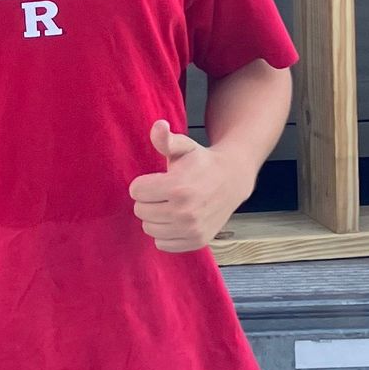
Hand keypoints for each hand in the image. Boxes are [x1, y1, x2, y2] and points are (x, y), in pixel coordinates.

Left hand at [130, 122, 248, 254]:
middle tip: (164, 192)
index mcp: (178, 187)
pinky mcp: (197, 241)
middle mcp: (184, 212)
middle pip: (140, 211)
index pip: (136, 191)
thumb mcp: (184, 146)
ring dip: (155, 217)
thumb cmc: (201, 162)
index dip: (144, 183)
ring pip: (149, 228)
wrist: (232, 180)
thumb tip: (158, 126)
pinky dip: (165, 233)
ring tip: (169, 205)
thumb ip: (166, 139)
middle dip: (148, 200)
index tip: (158, 179)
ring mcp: (192, 229)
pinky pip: (162, 244)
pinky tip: (175, 219)